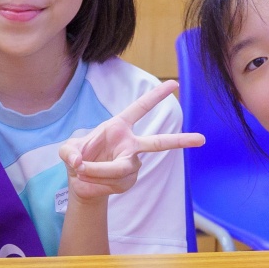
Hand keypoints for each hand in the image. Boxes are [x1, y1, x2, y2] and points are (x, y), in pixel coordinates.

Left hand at [59, 79, 204, 200]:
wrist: (80, 183)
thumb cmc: (78, 158)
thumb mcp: (67, 150)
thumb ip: (69, 153)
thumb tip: (80, 163)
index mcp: (118, 127)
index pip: (140, 108)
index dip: (156, 96)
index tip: (174, 85)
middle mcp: (129, 144)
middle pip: (158, 143)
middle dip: (180, 141)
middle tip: (202, 139)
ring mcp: (132, 164)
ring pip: (120, 169)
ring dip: (97, 171)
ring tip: (82, 172)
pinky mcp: (129, 181)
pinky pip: (113, 182)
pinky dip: (96, 183)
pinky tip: (90, 181)